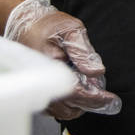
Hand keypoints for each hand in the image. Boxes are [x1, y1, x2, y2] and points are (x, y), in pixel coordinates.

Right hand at [4, 0, 122, 119]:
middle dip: (91, 104)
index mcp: (50, 67)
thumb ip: (83, 51)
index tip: (110, 99)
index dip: (94, 98)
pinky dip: (67, 106)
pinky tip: (78, 95)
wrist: (24, 23)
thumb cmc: (47, 25)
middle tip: (107, 99)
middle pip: (69, 106)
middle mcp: (40, 82)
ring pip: (60, 111)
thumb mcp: (70, 29)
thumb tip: (96, 71)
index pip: (75, 91)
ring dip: (79, 107)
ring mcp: (36, 89)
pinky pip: (52, 109)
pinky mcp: (35, 91)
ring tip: (93, 96)